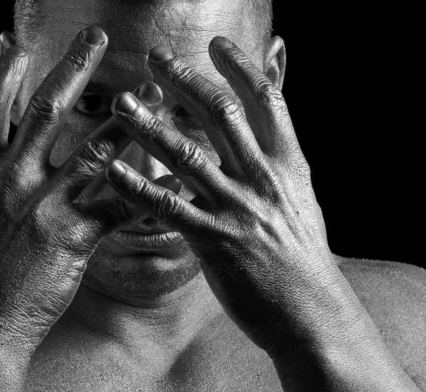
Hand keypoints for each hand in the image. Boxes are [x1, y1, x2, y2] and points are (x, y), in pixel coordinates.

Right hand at [0, 26, 161, 350]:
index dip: (0, 71)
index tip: (13, 44)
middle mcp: (11, 178)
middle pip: (47, 108)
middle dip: (73, 68)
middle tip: (97, 37)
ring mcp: (46, 205)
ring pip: (96, 148)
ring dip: (128, 118)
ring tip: (153, 94)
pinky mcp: (75, 237)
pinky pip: (123, 205)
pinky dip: (151, 190)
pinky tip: (175, 176)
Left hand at [104, 38, 358, 355]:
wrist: (312, 313)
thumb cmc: (303, 263)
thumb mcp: (301, 204)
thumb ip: (280, 169)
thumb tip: (267, 142)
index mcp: (289, 166)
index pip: (267, 100)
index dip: (240, 67)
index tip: (215, 44)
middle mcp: (263, 179)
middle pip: (220, 115)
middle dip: (185, 81)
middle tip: (153, 60)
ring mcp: (238, 210)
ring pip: (188, 155)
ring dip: (151, 125)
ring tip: (123, 104)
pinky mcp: (214, 242)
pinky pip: (168, 208)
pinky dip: (138, 187)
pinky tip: (113, 171)